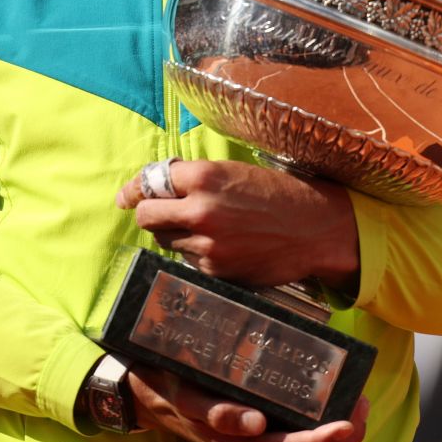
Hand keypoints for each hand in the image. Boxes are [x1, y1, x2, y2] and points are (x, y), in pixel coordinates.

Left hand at [116, 158, 357, 290]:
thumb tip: (155, 188)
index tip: (125, 197)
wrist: (316, 228)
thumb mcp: (234, 172)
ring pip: (166, 241)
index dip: (134, 190)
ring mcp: (207, 243)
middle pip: (146, 216)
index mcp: (203, 176)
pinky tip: (222, 245)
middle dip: (149, 214)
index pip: (149, 184)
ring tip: (205, 228)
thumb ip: (194, 179)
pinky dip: (197, 254)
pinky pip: (189, 261)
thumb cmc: (278, 194)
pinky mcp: (216, 268)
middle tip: (159, 214)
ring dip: (176, 235)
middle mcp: (200, 209)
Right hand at [125, 364, 368, 441]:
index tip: (349, 417)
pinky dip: (325, 435)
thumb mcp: (187, 394)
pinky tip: (336, 409)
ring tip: (356, 404)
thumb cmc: (170, 387)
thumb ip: (217, 410)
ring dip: (339, 438)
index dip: (326, 438)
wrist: (147, 397)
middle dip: (341, 437)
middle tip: (360, 404)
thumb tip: (254, 422)